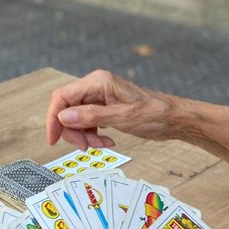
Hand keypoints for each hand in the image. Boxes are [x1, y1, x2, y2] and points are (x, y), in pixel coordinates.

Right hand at [46, 70, 177, 148]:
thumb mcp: (123, 117)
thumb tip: (64, 117)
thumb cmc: (155, 114)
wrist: (174, 119)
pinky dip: (93, 134)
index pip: (62, 97)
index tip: (53, 139)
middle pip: (67, 109)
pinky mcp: (105, 107)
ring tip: (102, 144)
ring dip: (84, 135)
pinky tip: (107, 141)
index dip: (54, 118)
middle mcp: (96, 86)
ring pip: (76, 118)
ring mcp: (100, 97)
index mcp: (98, 82)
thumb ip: (92, 117)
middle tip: (85, 146)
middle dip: (72, 130)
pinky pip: (88, 122)